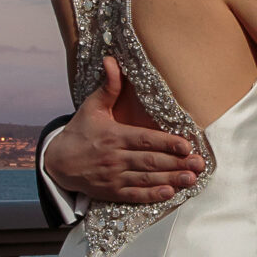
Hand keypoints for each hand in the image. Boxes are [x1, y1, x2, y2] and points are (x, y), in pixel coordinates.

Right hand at [44, 58, 204, 205]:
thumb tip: (112, 61)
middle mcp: (115, 158)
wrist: (58, 162)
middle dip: (177, 163)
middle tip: (198, 164)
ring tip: (190, 178)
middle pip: (150, 161)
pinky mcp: (112, 192)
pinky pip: (135, 195)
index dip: (166, 143)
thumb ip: (108, 87)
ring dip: (170, 179)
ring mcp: (113, 177)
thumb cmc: (79, 132)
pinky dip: (152, 196)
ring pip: (146, 179)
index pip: (145, 140)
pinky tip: (169, 193)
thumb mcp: (92, 107)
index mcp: (114, 136)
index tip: (186, 146)